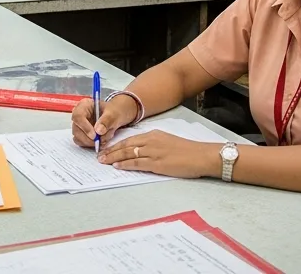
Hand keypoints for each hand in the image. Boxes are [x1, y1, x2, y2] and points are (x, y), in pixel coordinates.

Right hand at [71, 95, 137, 148]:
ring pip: (78, 138)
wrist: (118, 116)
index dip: (84, 127)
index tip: (94, 136)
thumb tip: (98, 131)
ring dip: (90, 142)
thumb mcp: (114, 114)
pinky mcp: (82, 134)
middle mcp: (79, 115)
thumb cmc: (115, 111)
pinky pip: (82, 142)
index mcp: (85, 105)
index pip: (78, 116)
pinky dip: (91, 145)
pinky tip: (101, 141)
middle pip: (76, 129)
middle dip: (88, 138)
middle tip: (99, 142)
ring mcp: (80, 126)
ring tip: (104, 140)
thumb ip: (107, 121)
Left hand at [98, 131, 220, 179]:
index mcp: (154, 134)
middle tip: (99, 155)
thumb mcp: (168, 142)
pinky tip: (117, 165)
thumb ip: (154, 145)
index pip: (130, 139)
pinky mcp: (157, 163)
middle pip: (126, 145)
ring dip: (114, 157)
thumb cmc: (187, 151)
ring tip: (103, 161)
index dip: (116, 144)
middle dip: (111, 150)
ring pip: (128, 153)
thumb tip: (140, 151)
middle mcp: (151, 141)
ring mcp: (154, 152)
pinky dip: (126, 164)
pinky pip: (137, 163)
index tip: (106, 148)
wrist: (201, 156)